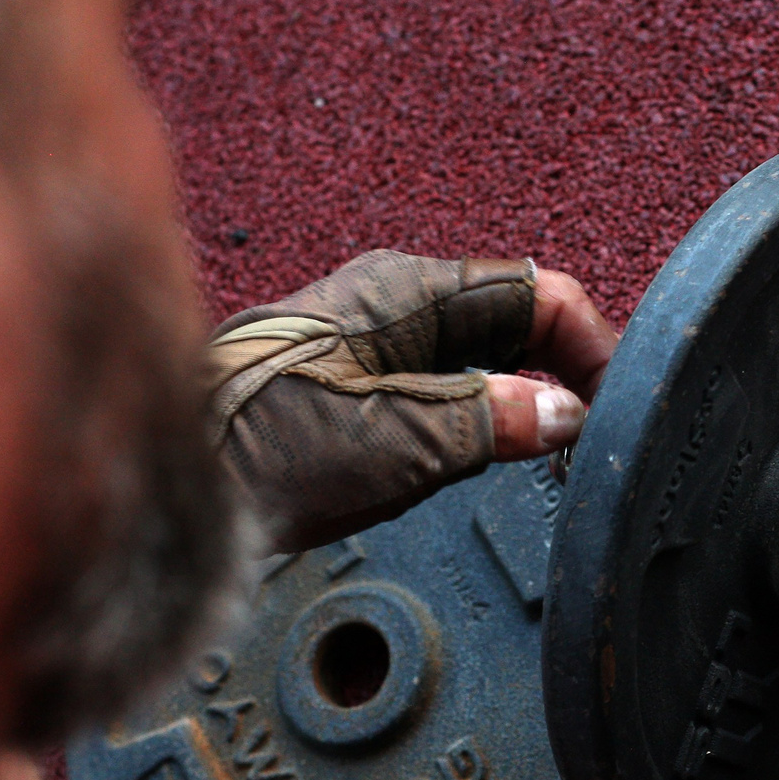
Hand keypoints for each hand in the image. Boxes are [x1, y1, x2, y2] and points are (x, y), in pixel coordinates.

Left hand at [206, 251, 618, 551]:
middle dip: (565, 370)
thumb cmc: (258, 450)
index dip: (591, 345)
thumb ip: (491, 422)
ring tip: (554, 455)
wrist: (163, 489)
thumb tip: (566, 414)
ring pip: (481, 356)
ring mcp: (370, 345)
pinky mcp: (350, 390)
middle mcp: (393, 304)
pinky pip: (443, 388)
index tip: (615, 406)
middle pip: (515, 319)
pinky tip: (486, 461)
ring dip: (524, 396)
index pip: (538, 292)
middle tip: (597, 436)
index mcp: (408, 291)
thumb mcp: (396, 441)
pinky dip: (481, 418)